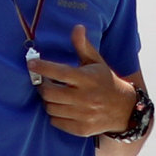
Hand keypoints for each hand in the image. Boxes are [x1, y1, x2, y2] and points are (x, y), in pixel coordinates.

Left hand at [26, 25, 139, 139]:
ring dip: (48, 100)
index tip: (31, 63)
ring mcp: (83, 115)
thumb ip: (83, 46)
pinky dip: (55, 114)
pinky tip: (62, 107)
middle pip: (49, 93)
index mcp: (87, 79)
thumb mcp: (96, 62)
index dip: (43, 68)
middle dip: (42, 86)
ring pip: (50, 108)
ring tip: (54, 95)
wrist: (124, 109)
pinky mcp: (81, 129)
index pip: (60, 72)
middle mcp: (85, 98)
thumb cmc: (105, 81)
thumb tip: (77, 27)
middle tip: (43, 83)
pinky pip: (56, 121)